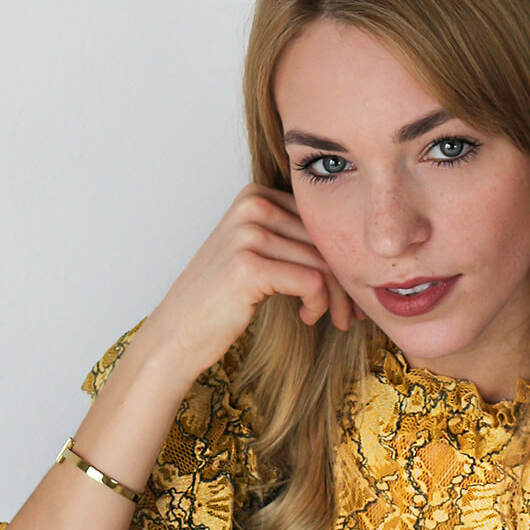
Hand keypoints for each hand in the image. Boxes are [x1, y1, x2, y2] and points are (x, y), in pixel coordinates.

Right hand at [137, 183, 362, 380]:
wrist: (176, 334)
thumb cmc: (219, 301)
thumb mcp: (252, 253)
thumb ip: (289, 237)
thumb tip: (353, 245)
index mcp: (254, 195)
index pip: (320, 220)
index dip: (341, 255)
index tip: (349, 288)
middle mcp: (251, 206)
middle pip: (325, 240)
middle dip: (345, 279)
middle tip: (350, 311)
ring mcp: (248, 234)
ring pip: (323, 262)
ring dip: (335, 297)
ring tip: (330, 318)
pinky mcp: (249, 266)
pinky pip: (312, 281)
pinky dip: (319, 304)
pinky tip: (307, 318)